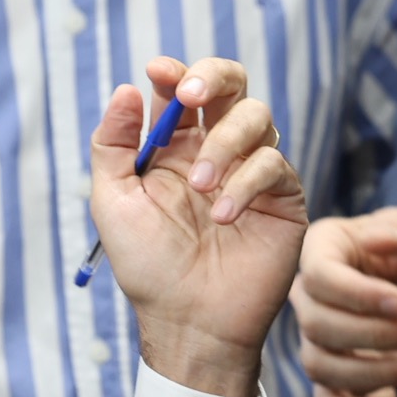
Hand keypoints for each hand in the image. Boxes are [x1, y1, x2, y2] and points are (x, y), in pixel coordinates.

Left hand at [93, 57, 306, 396]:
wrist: (188, 323)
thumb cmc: (148, 266)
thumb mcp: (113, 202)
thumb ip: (113, 145)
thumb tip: (125, 89)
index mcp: (176, 145)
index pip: (183, 89)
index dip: (175, 72)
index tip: (159, 73)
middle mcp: (218, 149)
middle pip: (231, 85)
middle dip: (213, 77)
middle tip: (191, 95)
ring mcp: (253, 171)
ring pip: (257, 116)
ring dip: (224, 142)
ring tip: (201, 187)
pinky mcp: (283, 198)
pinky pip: (274, 165)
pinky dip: (246, 182)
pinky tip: (223, 216)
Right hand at [291, 205, 396, 396]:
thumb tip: (376, 238)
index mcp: (325, 248)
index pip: (318, 276)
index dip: (356, 296)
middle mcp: (311, 293)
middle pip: (317, 325)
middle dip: (374, 335)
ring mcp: (319, 337)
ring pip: (321, 367)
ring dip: (373, 374)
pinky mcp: (337, 374)